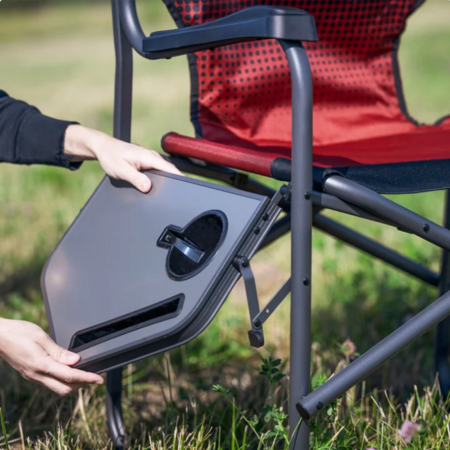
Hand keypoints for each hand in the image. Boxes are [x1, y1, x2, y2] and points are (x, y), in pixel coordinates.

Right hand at [0, 318, 103, 395]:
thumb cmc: (18, 333)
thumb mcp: (41, 337)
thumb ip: (59, 351)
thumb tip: (76, 360)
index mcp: (41, 364)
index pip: (70, 376)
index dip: (87, 378)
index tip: (99, 379)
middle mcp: (37, 374)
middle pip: (64, 388)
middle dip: (81, 384)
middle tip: (94, 376)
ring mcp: (33, 376)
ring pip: (57, 387)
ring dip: (72, 383)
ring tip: (85, 373)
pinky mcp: (31, 374)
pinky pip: (50, 382)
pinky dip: (63, 380)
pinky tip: (68, 371)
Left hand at [64, 125, 182, 191]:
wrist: (103, 148)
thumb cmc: (111, 156)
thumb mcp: (121, 170)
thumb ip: (135, 178)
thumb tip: (147, 187)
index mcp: (148, 157)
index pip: (170, 169)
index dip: (180, 178)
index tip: (186, 188)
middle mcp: (152, 157)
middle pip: (170, 171)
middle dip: (176, 182)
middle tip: (179, 195)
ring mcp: (151, 159)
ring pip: (165, 171)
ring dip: (169, 180)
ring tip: (172, 192)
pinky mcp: (148, 162)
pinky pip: (159, 171)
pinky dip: (162, 179)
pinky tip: (160, 186)